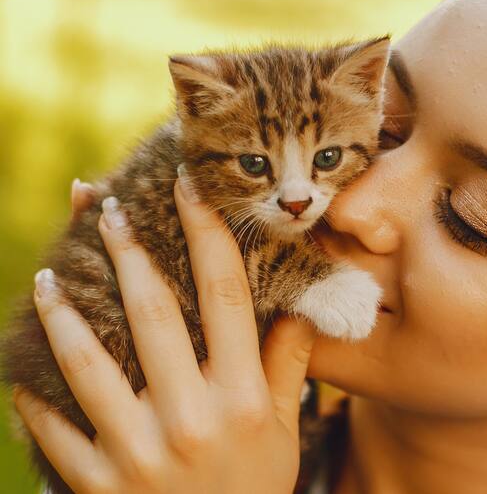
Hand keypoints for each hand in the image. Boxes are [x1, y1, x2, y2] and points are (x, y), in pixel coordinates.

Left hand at [13, 174, 316, 492]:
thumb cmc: (254, 491)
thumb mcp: (285, 433)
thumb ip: (288, 368)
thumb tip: (296, 308)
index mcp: (242, 398)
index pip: (225, 295)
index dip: (206, 233)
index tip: (187, 187)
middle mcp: (191, 417)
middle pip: (153, 313)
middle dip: (128, 252)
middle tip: (106, 210)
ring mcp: (139, 452)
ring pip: (88, 363)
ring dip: (63, 312)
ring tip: (48, 276)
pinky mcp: (99, 485)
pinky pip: (54, 431)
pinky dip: (33, 396)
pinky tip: (23, 371)